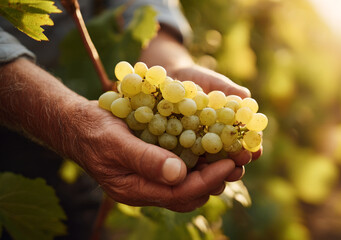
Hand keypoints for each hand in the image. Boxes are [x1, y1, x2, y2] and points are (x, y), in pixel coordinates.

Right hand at [0, 58, 235, 211]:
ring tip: (234, 155)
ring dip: (213, 171)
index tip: (230, 163)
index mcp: (135, 189)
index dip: (207, 180)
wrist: (78, 124)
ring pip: (189, 184)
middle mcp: (146, 189)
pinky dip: (200, 161)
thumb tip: (179, 174)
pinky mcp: (154, 166)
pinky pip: (183, 170)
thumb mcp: (115, 142)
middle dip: (217, 178)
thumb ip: (144, 159)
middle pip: (189, 193)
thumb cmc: (93, 130)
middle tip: (241, 160)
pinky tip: (214, 147)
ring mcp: (150, 179)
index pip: (179, 194)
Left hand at [140, 29, 262, 181]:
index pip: (246, 143)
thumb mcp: (213, 82)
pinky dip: (187, 171)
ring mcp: (197, 152)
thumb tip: (245, 97)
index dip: (252, 148)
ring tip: (218, 179)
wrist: (170, 79)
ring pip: (209, 170)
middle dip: (235, 166)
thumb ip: (229, 91)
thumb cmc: (197, 79)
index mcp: (231, 130)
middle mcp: (217, 145)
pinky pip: (183, 165)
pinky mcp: (176, 154)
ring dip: (215, 176)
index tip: (255, 151)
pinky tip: (187, 174)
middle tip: (238, 167)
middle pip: (230, 161)